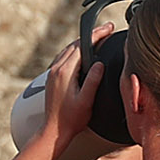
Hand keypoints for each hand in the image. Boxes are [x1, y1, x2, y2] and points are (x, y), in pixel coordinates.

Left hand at [34, 38, 105, 159]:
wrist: (54, 132)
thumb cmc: (71, 119)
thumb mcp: (86, 100)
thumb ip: (93, 80)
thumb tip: (99, 63)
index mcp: (64, 72)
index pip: (82, 45)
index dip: (97, 34)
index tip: (108, 27)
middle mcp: (55, 70)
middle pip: (74, 44)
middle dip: (91, 35)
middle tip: (107, 29)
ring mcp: (52, 74)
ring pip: (68, 50)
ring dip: (83, 42)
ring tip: (98, 37)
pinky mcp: (51, 79)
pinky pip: (64, 58)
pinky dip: (75, 51)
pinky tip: (83, 53)